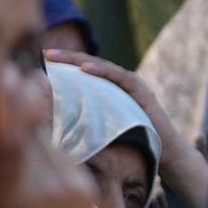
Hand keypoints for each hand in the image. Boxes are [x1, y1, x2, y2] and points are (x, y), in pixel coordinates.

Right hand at [0, 74, 95, 207]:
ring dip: (32, 127)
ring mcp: (70, 188)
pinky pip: (63, 153)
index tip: (6, 72)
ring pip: (48, 139)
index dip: (10, 104)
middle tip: (9, 68)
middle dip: (20, 102)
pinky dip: (47, 147)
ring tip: (21, 119)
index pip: (11, 142)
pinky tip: (35, 153)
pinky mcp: (86, 189)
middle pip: (30, 132)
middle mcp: (45, 189)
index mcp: (11, 201)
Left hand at [43, 49, 207, 207]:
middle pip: (88, 65)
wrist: (165, 154)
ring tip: (58, 57)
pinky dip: (102, 71)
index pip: (83, 72)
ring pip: (101, 66)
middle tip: (45, 53)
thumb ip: (87, 121)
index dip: (63, 66)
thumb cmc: (133, 144)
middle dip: (66, 58)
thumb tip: (54, 126)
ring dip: (78, 60)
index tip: (41, 61)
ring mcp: (131, 84)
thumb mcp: (104, 129)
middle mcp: (119, 82)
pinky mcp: (141, 90)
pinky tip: (85, 69)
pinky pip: (119, 77)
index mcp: (109, 89)